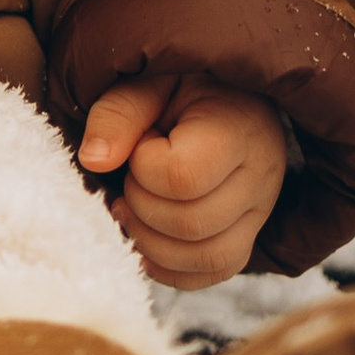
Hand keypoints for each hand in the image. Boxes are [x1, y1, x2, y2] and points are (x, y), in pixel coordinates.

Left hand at [78, 77, 289, 289]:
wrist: (227, 96)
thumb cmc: (182, 85)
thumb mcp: (147, 81)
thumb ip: (118, 113)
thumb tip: (94, 161)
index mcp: (238, 129)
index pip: (183, 177)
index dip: (144, 167)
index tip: (142, 142)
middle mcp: (260, 177)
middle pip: (191, 224)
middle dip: (142, 204)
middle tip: (131, 175)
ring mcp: (259, 212)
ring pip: (205, 259)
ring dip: (151, 241)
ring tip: (132, 206)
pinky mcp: (247, 236)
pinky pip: (212, 273)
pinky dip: (169, 266)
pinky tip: (145, 235)